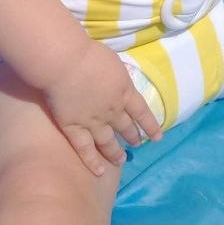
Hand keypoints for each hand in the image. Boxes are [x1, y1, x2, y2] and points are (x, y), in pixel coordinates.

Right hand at [43, 41, 161, 175]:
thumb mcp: (113, 62)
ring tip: (120, 160)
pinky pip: (84, 149)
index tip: (158, 136)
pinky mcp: (73, 127)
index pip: (142, 112)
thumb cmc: (88, 53)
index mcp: (124, 92)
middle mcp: (112, 111)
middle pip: (125, 127)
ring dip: (115, 152)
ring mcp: (93, 122)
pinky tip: (99, 171)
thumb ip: (117, 76)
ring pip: (107, 142)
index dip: (150, 125)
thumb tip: (118, 81)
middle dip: (132, 136)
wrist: (66, 62)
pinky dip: (92, 161)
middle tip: (136, 144)